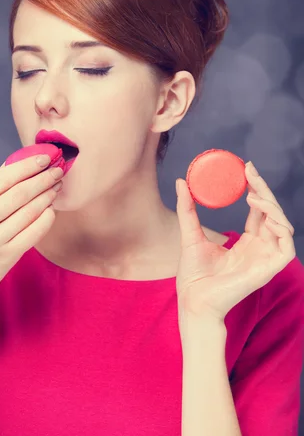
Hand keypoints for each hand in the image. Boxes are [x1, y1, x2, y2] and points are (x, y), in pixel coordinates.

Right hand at [0, 156, 63, 303]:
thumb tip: (16, 163)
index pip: (2, 178)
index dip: (27, 166)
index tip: (45, 158)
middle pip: (19, 194)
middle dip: (42, 179)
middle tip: (58, 171)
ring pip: (29, 212)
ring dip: (47, 196)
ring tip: (55, 187)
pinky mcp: (5, 257)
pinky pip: (33, 233)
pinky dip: (46, 219)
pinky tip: (51, 210)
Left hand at [175, 162, 295, 322]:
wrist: (194, 300)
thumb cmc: (193, 274)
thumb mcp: (190, 233)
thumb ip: (187, 208)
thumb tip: (180, 181)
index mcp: (246, 243)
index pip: (258, 211)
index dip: (256, 189)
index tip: (246, 169)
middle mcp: (260, 248)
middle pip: (271, 213)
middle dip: (264, 189)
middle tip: (250, 170)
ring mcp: (266, 258)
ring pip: (283, 224)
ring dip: (271, 205)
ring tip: (252, 193)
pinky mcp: (270, 268)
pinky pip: (287, 245)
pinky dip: (280, 224)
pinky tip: (261, 211)